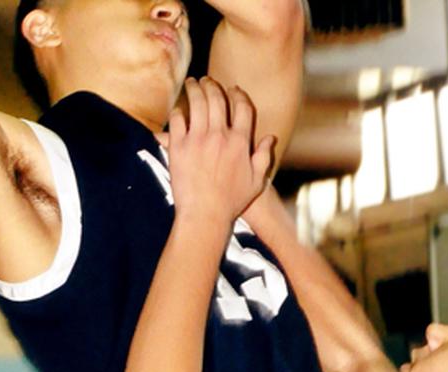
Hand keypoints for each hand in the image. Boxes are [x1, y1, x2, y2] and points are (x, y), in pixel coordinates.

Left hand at [166, 78, 274, 225]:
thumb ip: (263, 157)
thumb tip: (270, 138)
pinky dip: (179, 111)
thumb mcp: (256, 181)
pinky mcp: (179, 147)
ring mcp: (198, 140)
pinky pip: (178, 120)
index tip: (233, 89)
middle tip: (207, 80)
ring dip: (194, 90)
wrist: (204, 214)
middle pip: (218, 99)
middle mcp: (220, 136)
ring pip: (197, 104)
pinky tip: (179, 109)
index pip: (242, 108)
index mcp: (240, 142)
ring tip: (192, 84)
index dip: (238, 95)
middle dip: (213, 85)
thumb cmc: (231, 202)